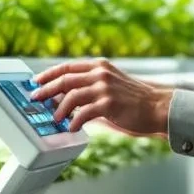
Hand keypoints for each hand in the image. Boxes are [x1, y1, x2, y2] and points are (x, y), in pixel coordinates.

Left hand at [31, 58, 173, 136]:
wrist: (157, 107)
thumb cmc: (134, 100)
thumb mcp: (111, 84)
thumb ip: (90, 86)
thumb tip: (64, 98)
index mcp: (99, 66)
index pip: (67, 66)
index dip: (49, 74)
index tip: (36, 81)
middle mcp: (100, 73)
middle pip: (64, 79)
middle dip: (46, 89)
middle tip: (36, 98)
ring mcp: (104, 87)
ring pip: (71, 95)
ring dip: (59, 109)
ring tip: (54, 119)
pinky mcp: (109, 103)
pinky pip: (84, 113)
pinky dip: (74, 121)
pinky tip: (72, 128)